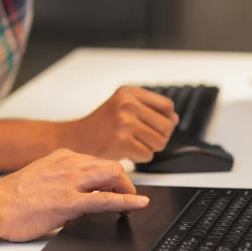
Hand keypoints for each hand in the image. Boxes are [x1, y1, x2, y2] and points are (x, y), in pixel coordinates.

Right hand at [0, 149, 148, 242]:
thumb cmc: (13, 196)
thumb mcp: (43, 177)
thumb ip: (65, 181)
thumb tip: (86, 196)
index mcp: (61, 157)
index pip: (97, 162)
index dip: (111, 176)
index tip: (116, 186)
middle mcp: (68, 164)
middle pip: (110, 166)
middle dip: (124, 182)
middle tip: (128, 196)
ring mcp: (70, 181)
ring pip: (112, 176)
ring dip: (128, 189)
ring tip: (133, 202)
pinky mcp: (70, 201)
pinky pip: (106, 199)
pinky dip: (127, 201)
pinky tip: (138, 204)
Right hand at [61, 86, 177, 162]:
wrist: (77, 138)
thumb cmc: (101, 125)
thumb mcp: (123, 106)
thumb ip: (149, 109)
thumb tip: (174, 118)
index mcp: (129, 92)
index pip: (167, 106)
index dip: (167, 119)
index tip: (156, 125)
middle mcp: (127, 104)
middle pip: (167, 126)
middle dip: (160, 137)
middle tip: (144, 138)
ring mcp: (124, 122)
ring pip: (159, 142)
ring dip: (150, 148)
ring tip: (134, 144)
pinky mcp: (122, 141)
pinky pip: (147, 155)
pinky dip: (140, 157)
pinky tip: (127, 151)